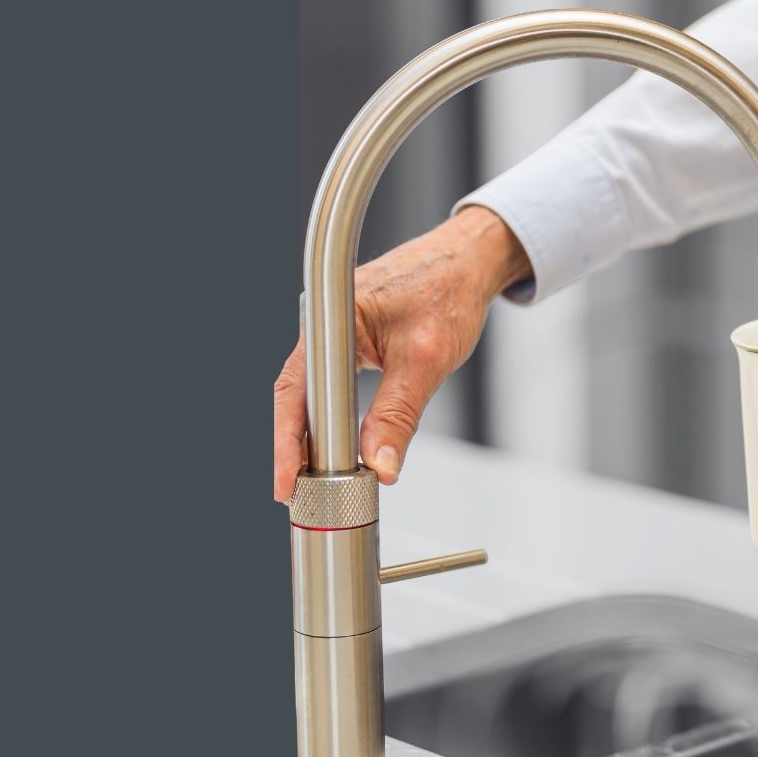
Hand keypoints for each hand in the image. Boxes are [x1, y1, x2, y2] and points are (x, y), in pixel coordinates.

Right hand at [273, 206, 531, 498]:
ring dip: (315, 437)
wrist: (470, 261)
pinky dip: (335, 420)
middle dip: (296, 449)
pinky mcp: (351, 342)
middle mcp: (324, 325)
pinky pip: (332, 388)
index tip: (287, 483)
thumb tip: (380, 466)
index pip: (294, 393)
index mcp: (329, 320)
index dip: (287, 444)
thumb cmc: (448, 289)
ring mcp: (335, 334)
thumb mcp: (425, 360)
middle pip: (296, 398)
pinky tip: (341, 448)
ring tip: (318, 482)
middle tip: (299, 495)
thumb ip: (398, 416)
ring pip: (313, 396)